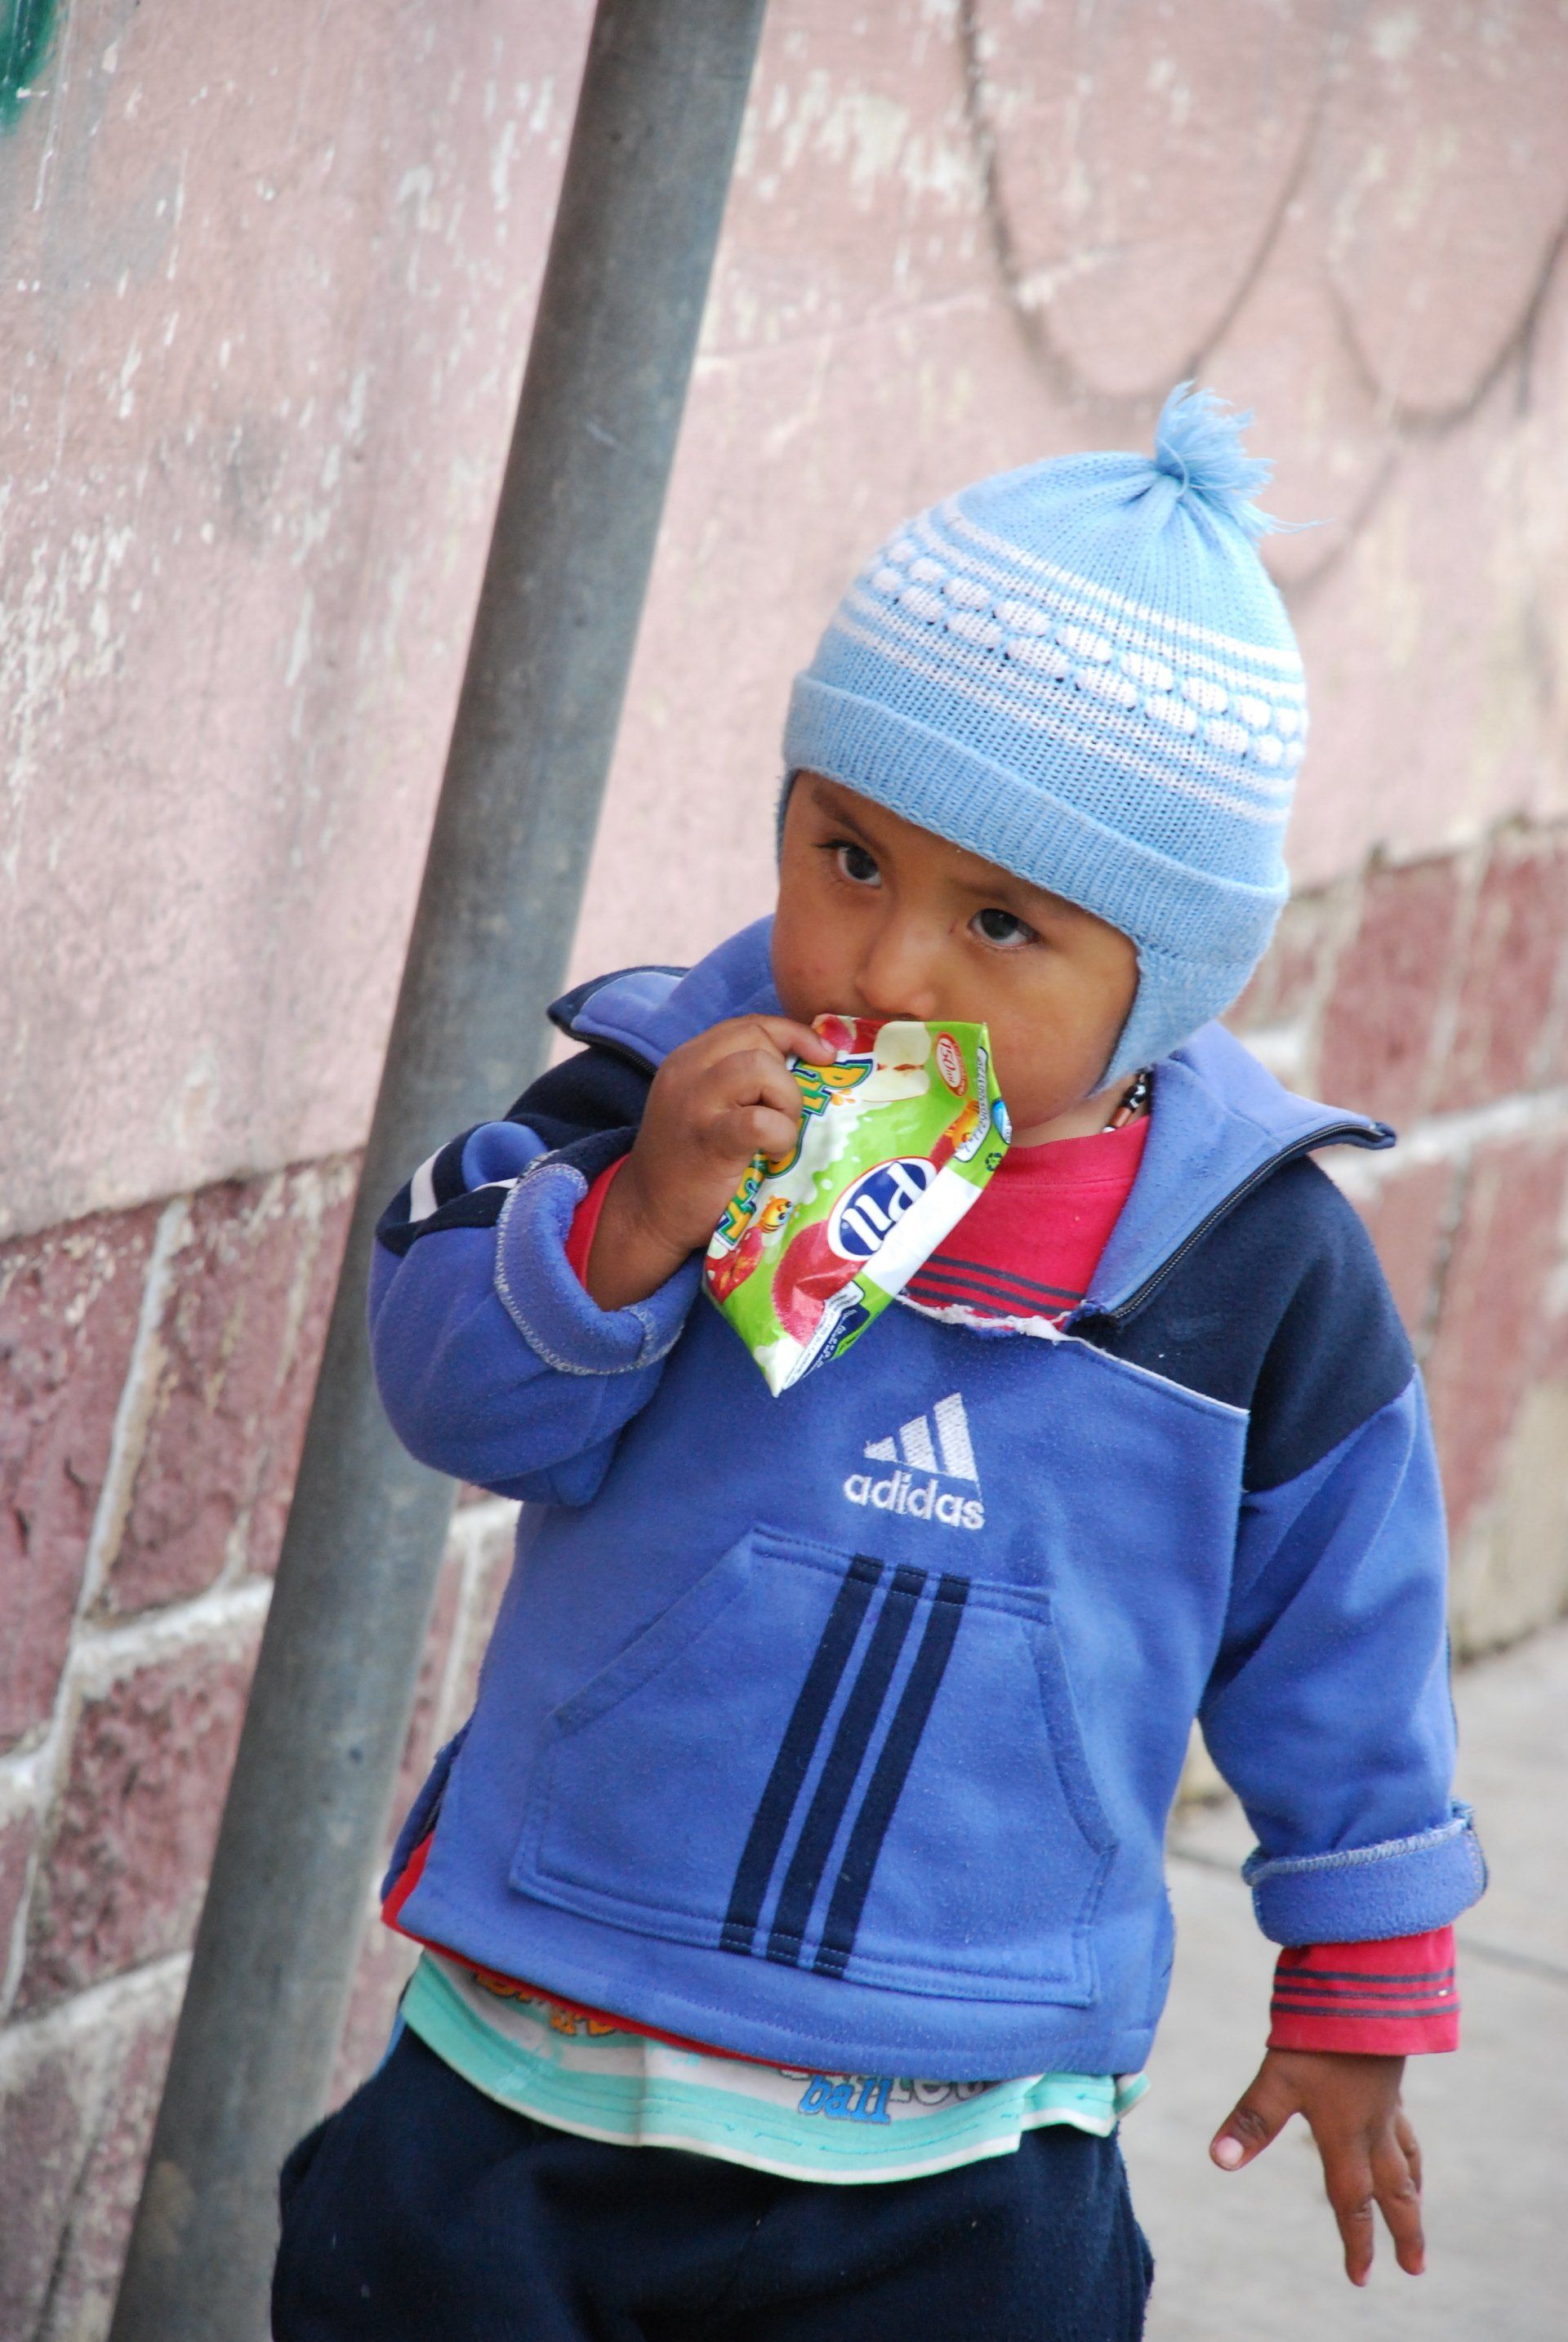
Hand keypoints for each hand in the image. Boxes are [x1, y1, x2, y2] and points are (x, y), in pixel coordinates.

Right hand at [585, 1014, 824, 1310]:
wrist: (649, 1213)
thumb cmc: (693, 1162)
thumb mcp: (708, 1105)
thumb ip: (744, 1080)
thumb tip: (816, 1060)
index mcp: (690, 1058)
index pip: (752, 1024)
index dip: (794, 1034)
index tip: (822, 1056)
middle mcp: (687, 1071)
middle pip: (759, 1038)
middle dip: (788, 1073)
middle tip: (785, 1114)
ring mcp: (694, 1103)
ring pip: (760, 1066)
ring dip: (786, 1099)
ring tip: (780, 1131)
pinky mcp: (709, 1140)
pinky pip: (760, 1120)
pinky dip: (781, 1133)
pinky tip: (773, 1152)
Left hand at [1210, 2049, 1423, 2285]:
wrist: (1365, 1987)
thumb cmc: (1320, 2035)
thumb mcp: (1278, 2077)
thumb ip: (1252, 2119)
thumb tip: (1219, 2160)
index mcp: (1347, 2136)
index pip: (1352, 2201)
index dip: (1356, 2242)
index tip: (1360, 2278)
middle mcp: (1373, 2126)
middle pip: (1395, 2190)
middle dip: (1404, 2230)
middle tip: (1416, 2267)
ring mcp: (1385, 2101)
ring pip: (1406, 2157)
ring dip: (1412, 2189)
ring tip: (1418, 2205)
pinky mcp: (1388, 2075)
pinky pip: (1403, 2122)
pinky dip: (1408, 2143)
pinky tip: (1400, 2134)